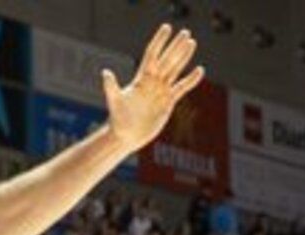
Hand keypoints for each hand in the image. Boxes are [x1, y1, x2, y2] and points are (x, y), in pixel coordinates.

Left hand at [104, 24, 205, 151]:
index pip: (152, 55)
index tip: (167, 28)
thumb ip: (111, 87)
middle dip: (175, 46)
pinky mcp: (168, 102)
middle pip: (166, 60)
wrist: (125, 136)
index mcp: (141, 79)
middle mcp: (152, 82)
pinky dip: (190, 80)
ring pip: (175, 70)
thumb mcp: (115, 102)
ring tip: (192, 43)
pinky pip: (181, 88)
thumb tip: (105, 72)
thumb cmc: (117, 119)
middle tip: (186, 32)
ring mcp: (160, 91)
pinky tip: (199, 70)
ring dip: (183, 57)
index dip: (159, 42)